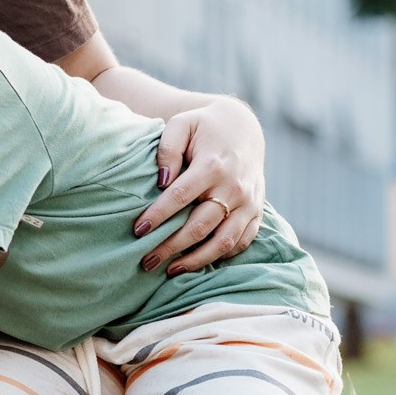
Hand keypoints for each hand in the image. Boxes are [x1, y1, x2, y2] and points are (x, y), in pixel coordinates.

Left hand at [133, 96, 265, 275]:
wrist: (243, 127)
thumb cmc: (203, 127)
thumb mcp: (182, 124)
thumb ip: (167, 149)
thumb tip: (161, 182)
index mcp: (213, 165)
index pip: (181, 197)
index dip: (158, 215)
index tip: (138, 230)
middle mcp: (234, 187)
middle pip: (199, 226)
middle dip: (170, 246)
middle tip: (146, 261)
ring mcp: (249, 203)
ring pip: (223, 241)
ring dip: (196, 260)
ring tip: (170, 270)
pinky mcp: (256, 212)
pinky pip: (241, 242)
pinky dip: (221, 256)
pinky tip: (199, 262)